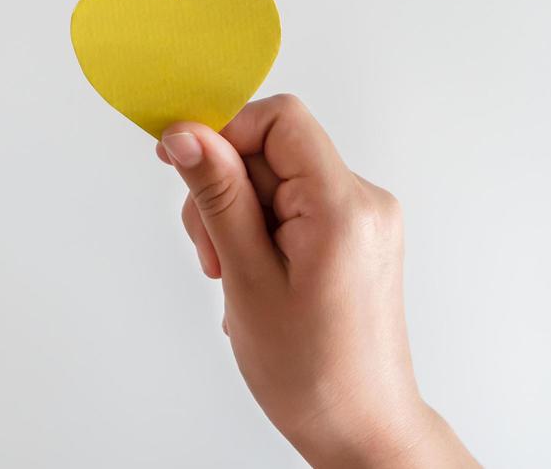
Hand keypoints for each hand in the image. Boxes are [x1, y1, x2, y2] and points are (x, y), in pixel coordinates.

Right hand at [158, 95, 476, 467]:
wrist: (361, 429)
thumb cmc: (312, 372)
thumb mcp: (246, 277)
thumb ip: (217, 195)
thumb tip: (185, 134)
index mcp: (344, 207)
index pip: (279, 120)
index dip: (225, 136)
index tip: (185, 171)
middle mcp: (364, 203)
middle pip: (270, 151)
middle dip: (224, 191)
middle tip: (214, 256)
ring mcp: (362, 221)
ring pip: (273, 180)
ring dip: (236, 218)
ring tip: (233, 277)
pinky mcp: (352, 238)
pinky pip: (290, 207)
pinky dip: (258, 234)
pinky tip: (253, 280)